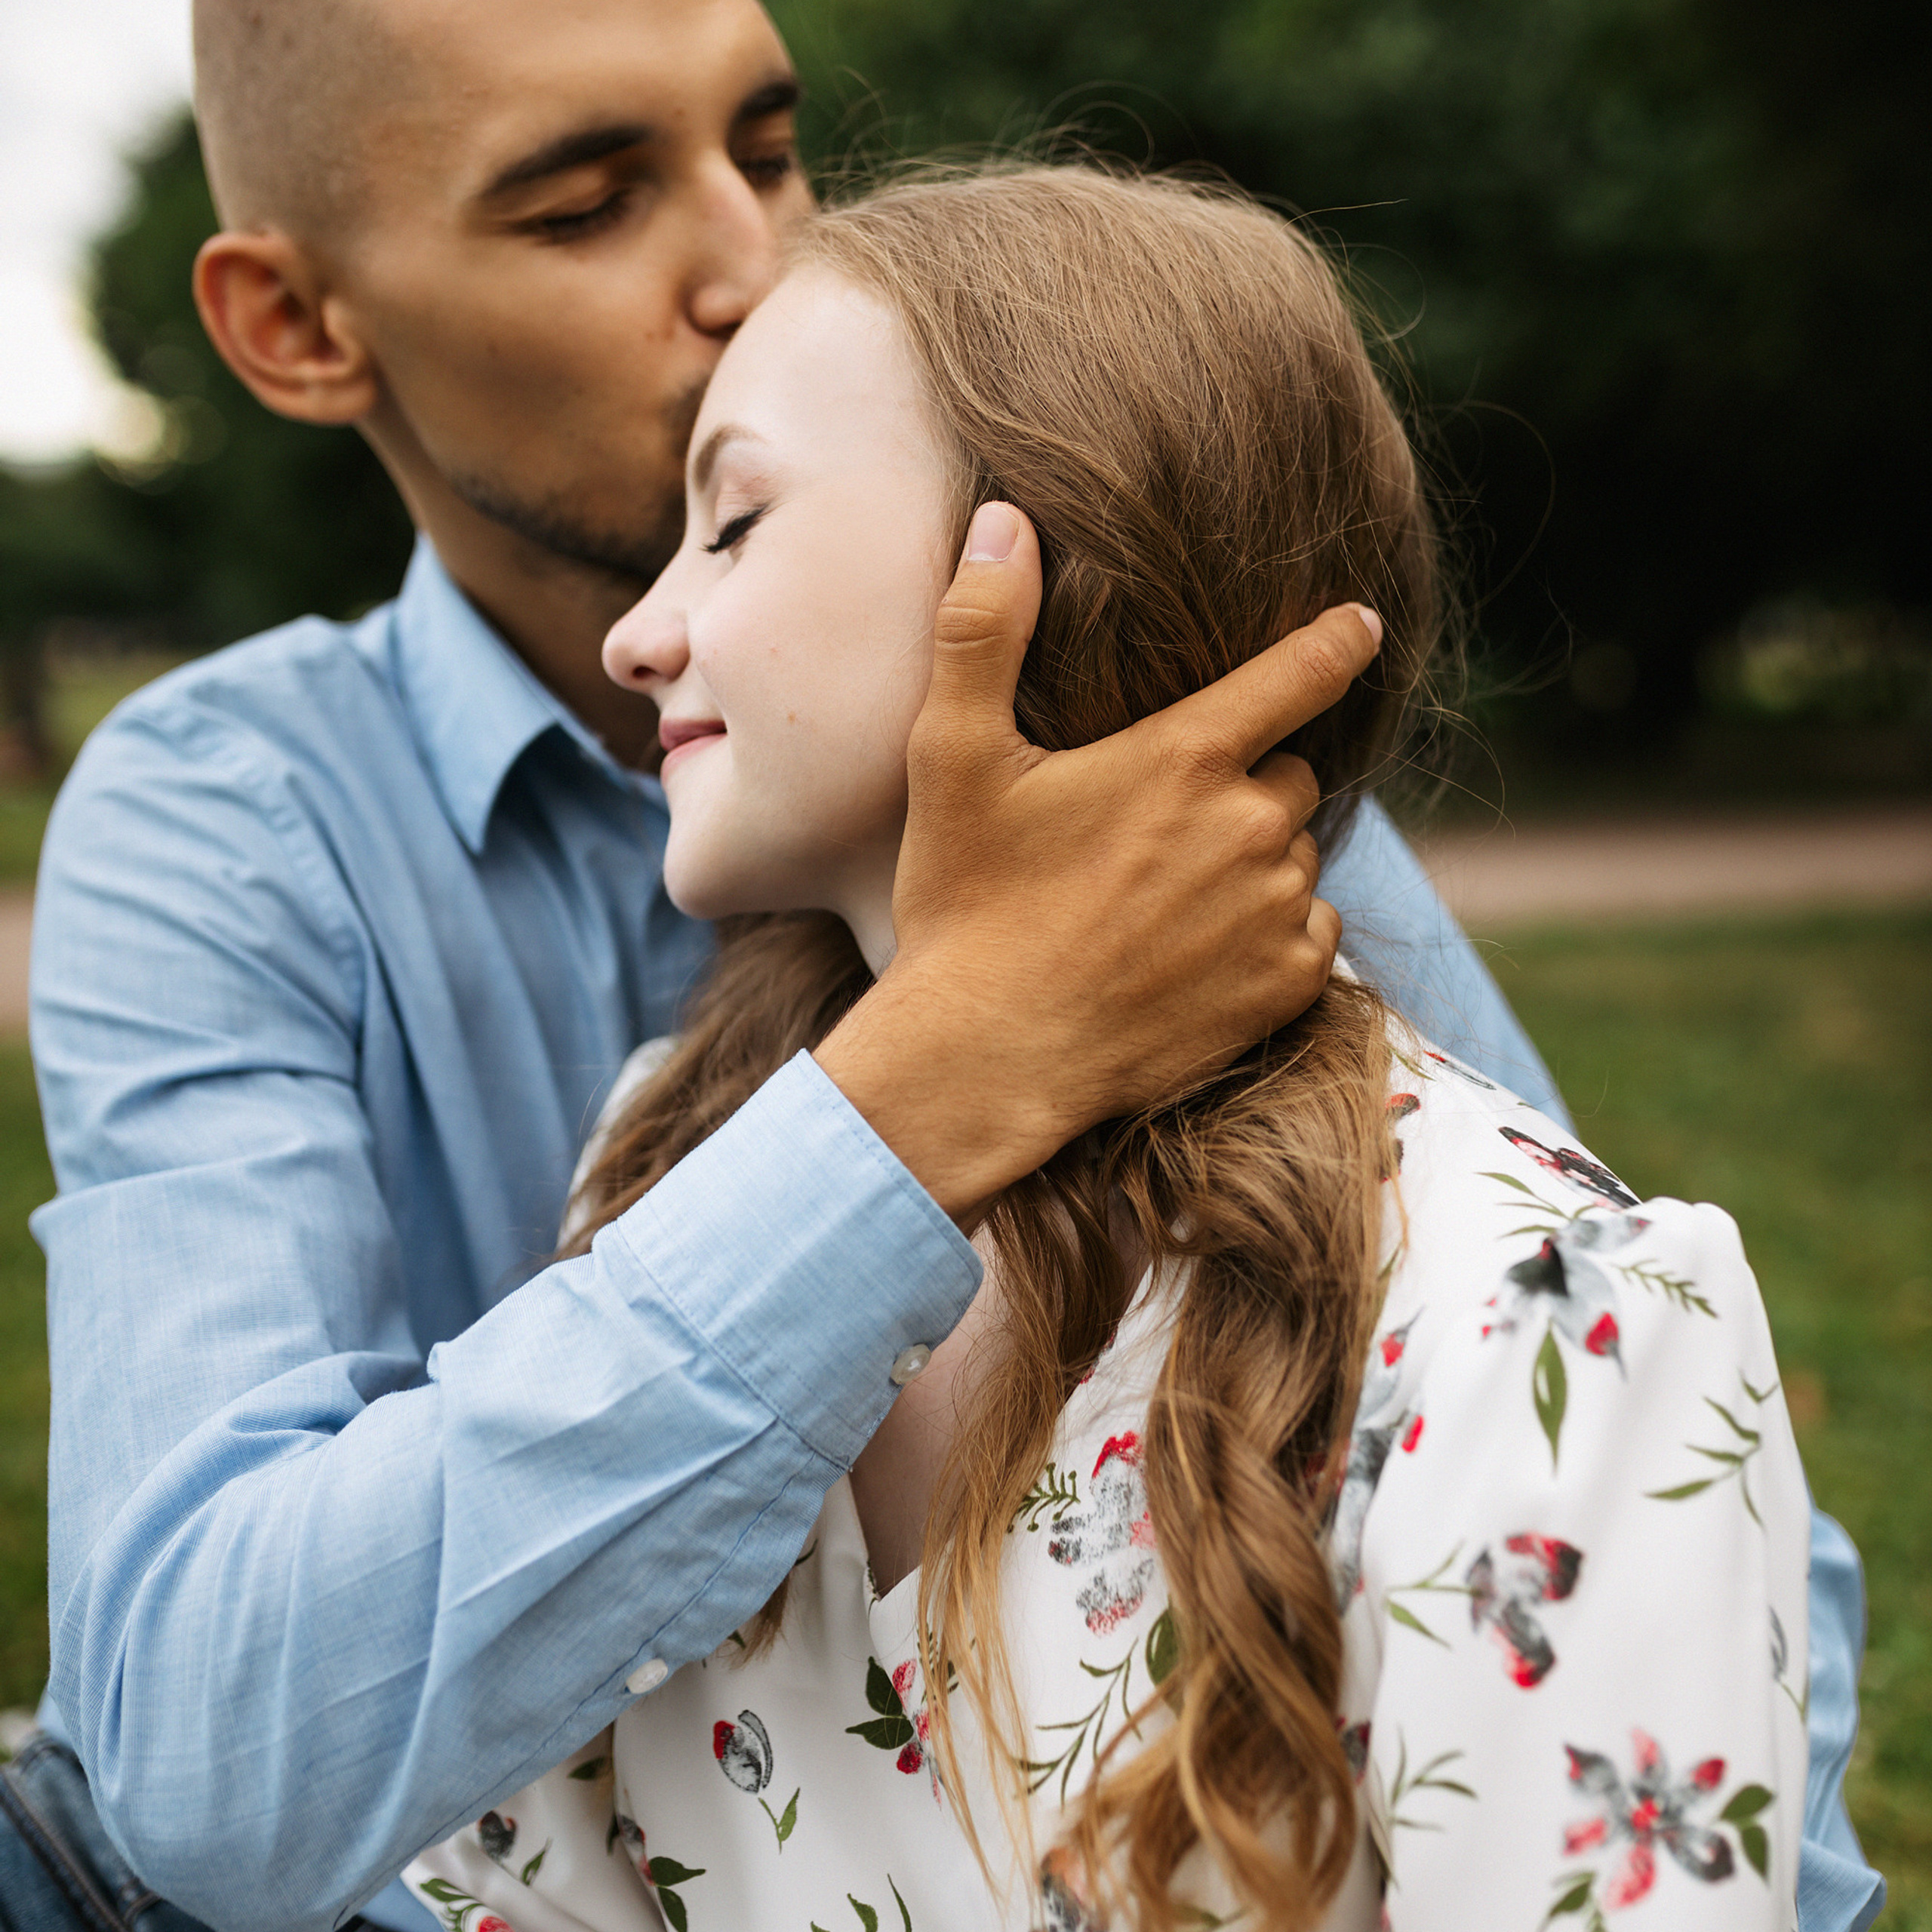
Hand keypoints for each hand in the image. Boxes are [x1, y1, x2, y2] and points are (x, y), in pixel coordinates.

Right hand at [815, 502, 1379, 1222]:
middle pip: (1288, 774)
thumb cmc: (968, 904)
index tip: (1362, 624)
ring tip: (1168, 895)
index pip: (1298, 673)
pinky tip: (1198, 951)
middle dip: (1245, 782)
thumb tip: (1003, 520)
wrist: (990, 1056)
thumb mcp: (952, 759)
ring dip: (1256, 859)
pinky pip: (1311, 931)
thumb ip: (982, 629)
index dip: (1335, 640)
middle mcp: (1248, 828)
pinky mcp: (1282, 987)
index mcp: (1183, 759)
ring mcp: (1273, 912)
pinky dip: (1273, 932)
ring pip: (1297, 855)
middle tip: (1163, 822)